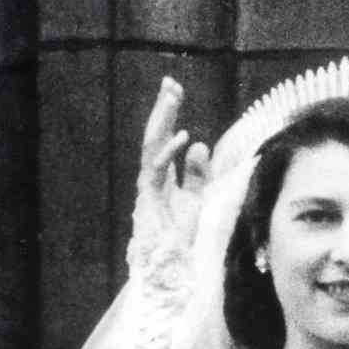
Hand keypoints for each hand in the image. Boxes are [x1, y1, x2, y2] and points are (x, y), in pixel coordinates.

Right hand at [132, 77, 207, 262]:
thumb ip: (197, 173)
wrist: (172, 266)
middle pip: (155, 136)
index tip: (175, 89)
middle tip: (170, 83)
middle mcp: (152, 177)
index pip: (164, 137)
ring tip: (172, 99)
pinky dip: (169, 152)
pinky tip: (183, 136)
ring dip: (163, 121)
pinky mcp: (148, 199)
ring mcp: (148, 187)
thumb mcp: (197, 198)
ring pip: (152, 146)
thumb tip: (199, 143)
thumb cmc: (181, 235)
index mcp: (164, 175)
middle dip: (162, 109)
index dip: (168, 113)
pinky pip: (157, 170)